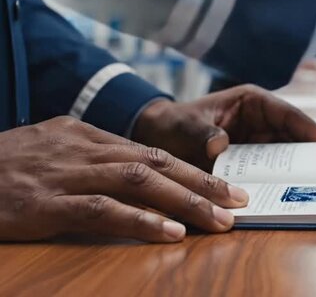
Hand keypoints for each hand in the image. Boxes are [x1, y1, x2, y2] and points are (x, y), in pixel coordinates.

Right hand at [0, 117, 247, 242]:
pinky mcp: (46, 203)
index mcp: (87, 135)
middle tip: (239, 202)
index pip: (153, 152)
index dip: (193, 171)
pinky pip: (102, 210)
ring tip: (218, 220)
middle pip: (156, 163)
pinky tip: (169, 233)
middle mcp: (84, 149)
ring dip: (184, 202)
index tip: (226, 188)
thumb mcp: (54, 151)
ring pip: (139, 182)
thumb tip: (142, 176)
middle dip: (202, 184)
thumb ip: (96, 160)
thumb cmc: (6, 167)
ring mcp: (66, 174)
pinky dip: (139, 221)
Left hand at [132, 85, 315, 170]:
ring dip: (301, 168)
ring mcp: (258, 140)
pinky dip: (281, 180)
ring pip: (288, 154)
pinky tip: (292, 193)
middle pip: (295, 136)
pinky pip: (272, 169)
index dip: (312, 129)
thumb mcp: (185, 126)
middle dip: (313, 152)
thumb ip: (201, 134)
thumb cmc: (173, 124)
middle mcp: (261, 120)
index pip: (287, 115)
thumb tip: (219, 144)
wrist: (157, 138)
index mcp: (252, 102)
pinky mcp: (252, 159)